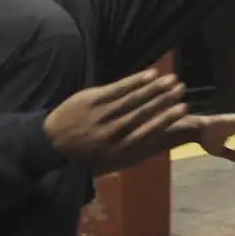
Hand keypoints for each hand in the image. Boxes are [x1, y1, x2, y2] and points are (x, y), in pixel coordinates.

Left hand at [44, 69, 187, 157]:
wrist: (51, 145)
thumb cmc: (83, 156)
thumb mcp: (108, 161)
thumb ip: (130, 149)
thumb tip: (153, 141)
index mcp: (119, 149)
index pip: (148, 131)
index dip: (167, 119)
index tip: (183, 109)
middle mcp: (113, 132)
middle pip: (144, 112)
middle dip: (165, 100)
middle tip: (181, 89)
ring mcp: (102, 114)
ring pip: (133, 99)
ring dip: (154, 88)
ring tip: (171, 79)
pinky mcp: (92, 99)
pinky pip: (117, 88)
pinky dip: (135, 80)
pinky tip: (150, 74)